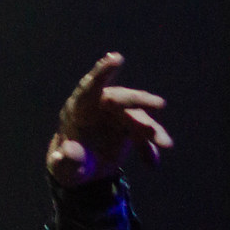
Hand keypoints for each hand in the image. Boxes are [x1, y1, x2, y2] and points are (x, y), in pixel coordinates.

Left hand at [46, 52, 172, 187]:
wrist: (81, 171)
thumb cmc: (68, 165)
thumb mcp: (65, 168)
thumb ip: (66, 161)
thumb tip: (65, 153)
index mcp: (77, 110)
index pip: (88, 89)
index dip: (101, 73)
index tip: (115, 58)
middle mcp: (97, 107)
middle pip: (119, 98)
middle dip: (138, 101)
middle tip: (159, 104)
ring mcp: (115, 114)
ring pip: (137, 116)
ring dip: (152, 130)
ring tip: (165, 145)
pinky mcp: (128, 125)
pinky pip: (143, 132)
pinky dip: (149, 147)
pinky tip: (151, 164)